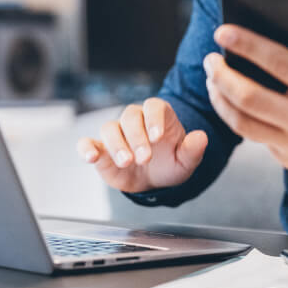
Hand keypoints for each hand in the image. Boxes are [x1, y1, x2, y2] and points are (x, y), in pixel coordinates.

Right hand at [75, 98, 207, 192]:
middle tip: (145, 158)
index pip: (153, 106)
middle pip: (130, 117)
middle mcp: (135, 120)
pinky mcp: (100, 149)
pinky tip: (91, 156)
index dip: (154, 119)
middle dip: (137, 137)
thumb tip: (201, 137)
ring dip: (116, 144)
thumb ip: (193, 149)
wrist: (154, 181)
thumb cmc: (170, 163)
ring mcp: (116, 134)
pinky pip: (87, 142)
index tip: (158, 137)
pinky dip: (86, 147)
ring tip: (126, 162)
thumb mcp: (185, 161)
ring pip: (109, 128)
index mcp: (158, 116)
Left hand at [204, 26, 287, 180]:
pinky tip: (226, 99)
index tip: (223, 31)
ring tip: (212, 80)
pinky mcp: (287, 158)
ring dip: (219, 99)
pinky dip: (234, 116)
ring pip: (243, 123)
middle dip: (223, 76)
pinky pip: (253, 137)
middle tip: (210, 60)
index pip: (280, 62)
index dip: (248, 45)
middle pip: (251, 97)